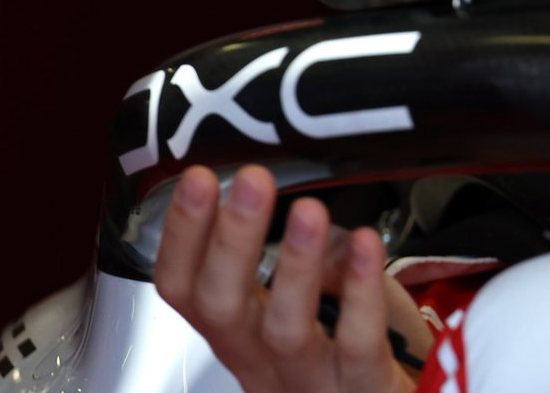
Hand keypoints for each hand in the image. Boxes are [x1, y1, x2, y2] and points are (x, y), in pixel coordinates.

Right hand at [154, 164, 433, 391]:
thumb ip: (301, 253)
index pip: (186, 292)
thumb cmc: (351, 348)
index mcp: (241, 336)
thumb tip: (297, 195)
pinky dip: (363, 293)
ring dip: (295, 266)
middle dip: (230, 241)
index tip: (196, 179)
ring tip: (307, 209)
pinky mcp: (365, 390)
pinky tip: (366, 245)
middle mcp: (262, 364)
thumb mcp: (315, 295)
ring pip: (285, 331)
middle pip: (223, 310)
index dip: (183, 238)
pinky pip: (358, 344)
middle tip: (248, 180)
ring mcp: (311, 383)